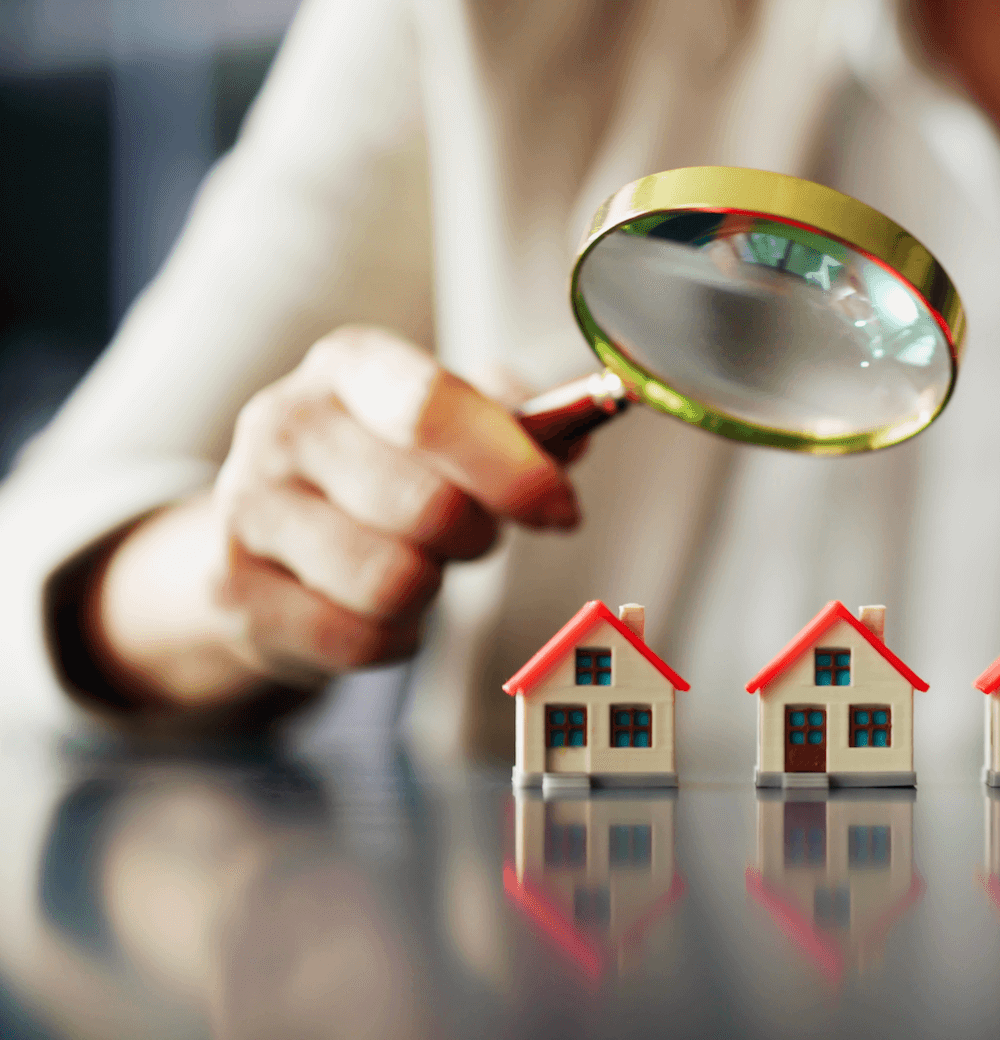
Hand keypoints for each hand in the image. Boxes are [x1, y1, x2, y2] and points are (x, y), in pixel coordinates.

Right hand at [82, 325, 578, 710]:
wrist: (265, 530)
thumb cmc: (386, 466)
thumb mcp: (451, 423)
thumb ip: (524, 425)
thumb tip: (575, 441)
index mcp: (351, 365)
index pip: (434, 410)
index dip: (512, 469)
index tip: (558, 510)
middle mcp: (285, 423)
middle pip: (427, 507)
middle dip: (476, 535)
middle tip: (472, 533)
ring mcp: (246, 505)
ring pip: (391, 582)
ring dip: (430, 587)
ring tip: (416, 563)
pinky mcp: (234, 589)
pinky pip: (357, 638)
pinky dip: (394, 637)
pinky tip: (380, 608)